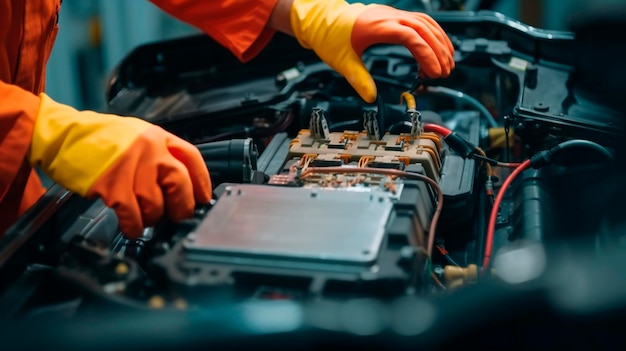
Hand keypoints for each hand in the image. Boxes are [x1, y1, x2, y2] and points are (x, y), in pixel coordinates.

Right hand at [29, 94, 211, 237]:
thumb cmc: (98, 138)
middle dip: (182, 207)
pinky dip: (135, 226)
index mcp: (157, 136)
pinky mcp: (111, 184)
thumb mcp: (137, 135)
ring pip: (155, 203)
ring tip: (147, 219)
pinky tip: (133, 226)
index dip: (202, 182)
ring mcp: (130, 166)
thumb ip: (160, 154)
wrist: (61, 136)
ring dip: (153, 218)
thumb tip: (180, 183)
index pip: (192, 158)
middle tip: (178, 217)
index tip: (203, 198)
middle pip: (179, 183)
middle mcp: (149, 149)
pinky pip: (133, 214)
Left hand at [289, 0, 453, 102]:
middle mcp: (388, 16)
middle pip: (424, 29)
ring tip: (447, 64)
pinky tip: (436, 49)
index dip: (426, 54)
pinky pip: (419, 21)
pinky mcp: (392, 16)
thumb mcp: (342, 61)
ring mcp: (391, 14)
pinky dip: (432, 34)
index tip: (434, 72)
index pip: (411, 36)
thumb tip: (371, 98)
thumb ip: (359, 79)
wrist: (321, 19)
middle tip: (445, 73)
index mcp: (377, 26)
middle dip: (438, 51)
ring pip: (425, 23)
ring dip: (439, 42)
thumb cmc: (330, 37)